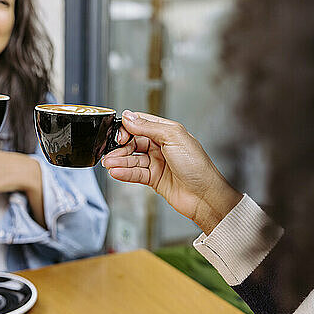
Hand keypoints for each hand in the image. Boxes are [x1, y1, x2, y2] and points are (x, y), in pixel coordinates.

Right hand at [102, 110, 241, 234]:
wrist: (204, 196)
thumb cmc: (197, 166)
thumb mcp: (173, 137)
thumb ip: (149, 126)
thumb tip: (129, 117)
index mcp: (168, 132)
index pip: (141, 124)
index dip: (127, 128)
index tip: (119, 134)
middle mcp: (161, 146)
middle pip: (133, 142)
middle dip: (120, 148)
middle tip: (110, 153)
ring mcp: (157, 163)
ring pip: (132, 159)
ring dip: (119, 161)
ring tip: (109, 164)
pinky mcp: (154, 178)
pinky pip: (135, 173)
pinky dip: (124, 173)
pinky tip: (117, 172)